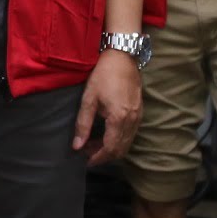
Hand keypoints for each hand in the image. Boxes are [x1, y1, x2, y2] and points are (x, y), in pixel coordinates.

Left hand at [74, 49, 142, 164]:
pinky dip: (119, 139)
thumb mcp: (89, 98)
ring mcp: (138, 116)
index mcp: (119, 118)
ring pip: (127, 143)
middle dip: (104, 155)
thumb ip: (83, 124)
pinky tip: (106, 132)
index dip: (98, 158)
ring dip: (111, 148)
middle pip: (120, 150)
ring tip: (93, 142)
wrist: (122, 57)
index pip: (110, 148)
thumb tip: (77, 146)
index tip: (86, 161)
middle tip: (87, 152)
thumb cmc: (104, 75)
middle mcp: (132, 120)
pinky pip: (131, 133)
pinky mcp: (139, 111)